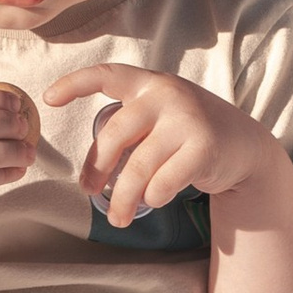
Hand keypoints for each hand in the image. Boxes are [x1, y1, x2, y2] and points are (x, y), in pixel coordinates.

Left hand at [45, 63, 280, 232]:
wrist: (244, 145)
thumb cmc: (189, 134)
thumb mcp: (160, 117)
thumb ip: (129, 128)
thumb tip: (91, 172)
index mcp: (149, 83)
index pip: (107, 75)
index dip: (74, 84)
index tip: (48, 99)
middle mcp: (166, 94)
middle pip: (114, 134)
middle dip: (95, 168)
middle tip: (87, 191)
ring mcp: (187, 119)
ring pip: (138, 167)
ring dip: (122, 198)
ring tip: (118, 218)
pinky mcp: (204, 147)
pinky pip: (164, 182)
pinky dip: (153, 197)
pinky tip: (154, 200)